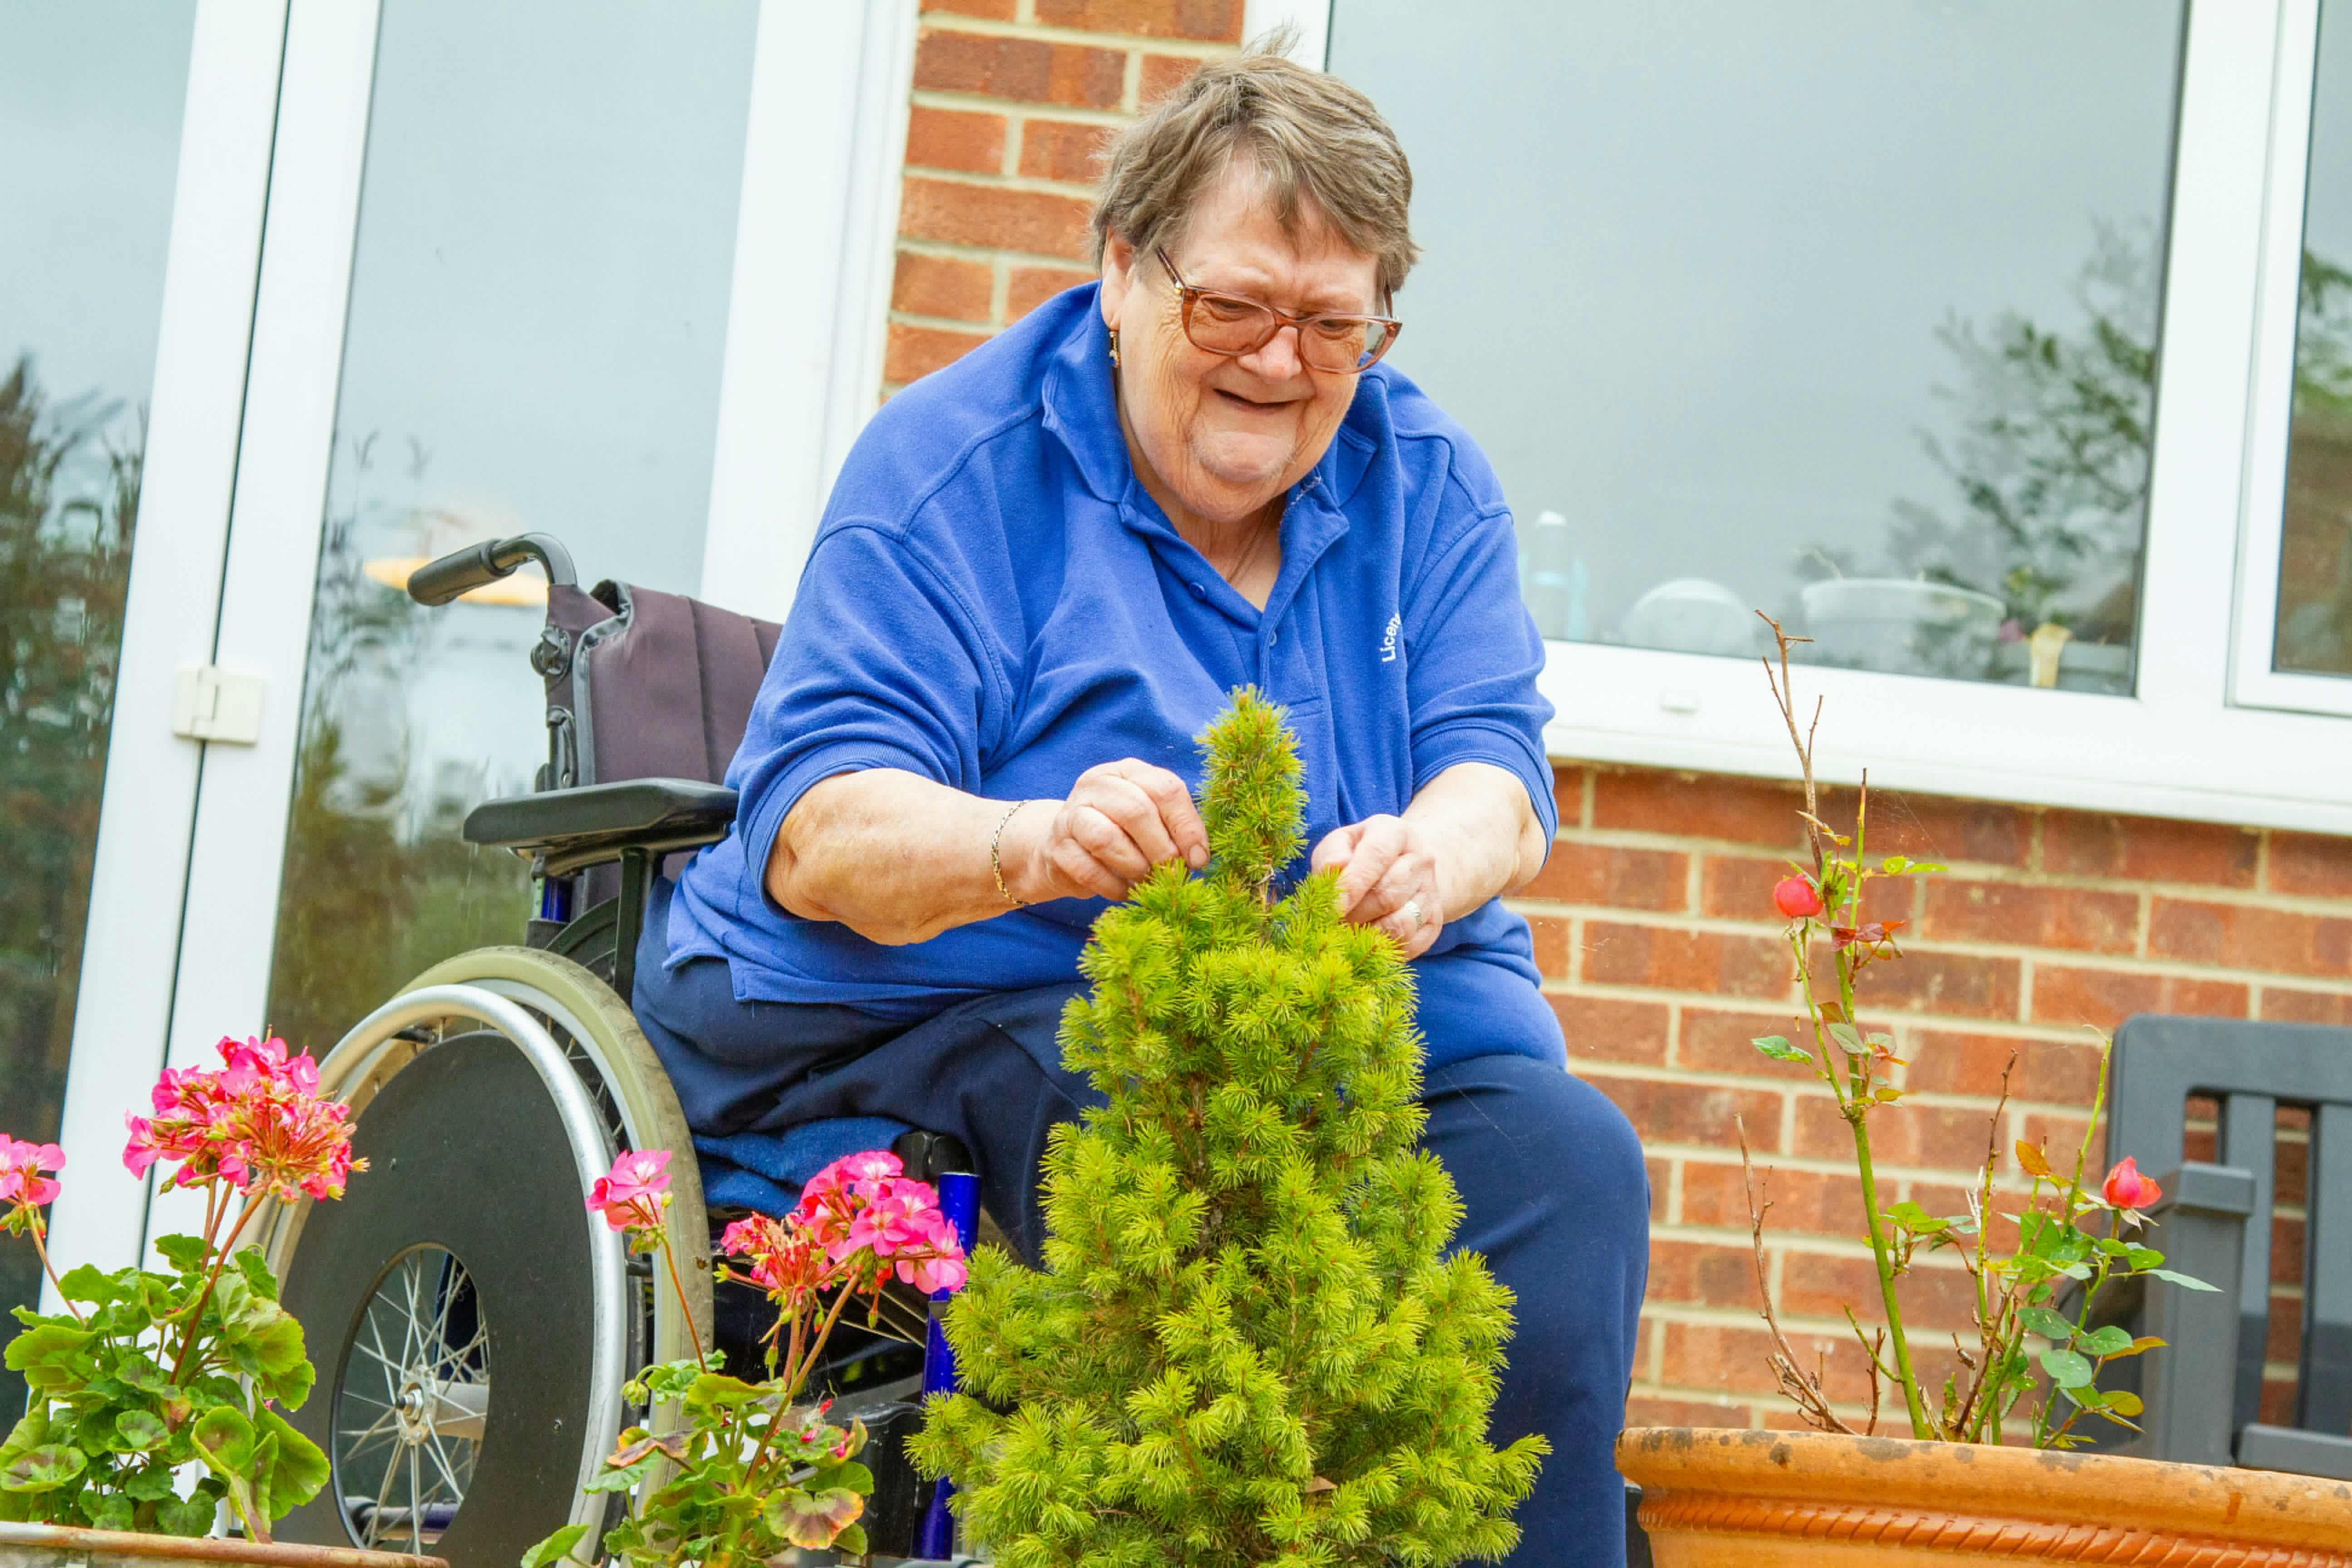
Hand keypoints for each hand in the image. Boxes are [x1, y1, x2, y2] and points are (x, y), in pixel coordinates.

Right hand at [1008, 759, 1207, 902]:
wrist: (1063, 847)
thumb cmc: (1120, 833)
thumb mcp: (1150, 821)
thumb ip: (1174, 829)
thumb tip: (1198, 858)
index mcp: (1128, 771)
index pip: (1165, 788)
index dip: (1187, 826)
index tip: (1198, 859)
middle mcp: (1097, 784)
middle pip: (1136, 811)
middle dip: (1161, 850)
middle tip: (1171, 874)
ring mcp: (1071, 813)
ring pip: (1107, 839)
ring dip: (1135, 868)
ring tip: (1147, 883)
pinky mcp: (1056, 846)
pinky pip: (1087, 870)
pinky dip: (1112, 887)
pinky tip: (1124, 892)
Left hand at [1311, 814, 1442, 957]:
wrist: (1401, 865)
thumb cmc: (1359, 854)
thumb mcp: (1341, 844)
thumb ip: (1331, 855)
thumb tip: (1332, 869)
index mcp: (1396, 833)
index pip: (1376, 857)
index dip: (1352, 885)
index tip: (1332, 908)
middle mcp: (1422, 860)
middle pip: (1388, 895)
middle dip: (1355, 916)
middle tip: (1332, 925)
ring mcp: (1432, 892)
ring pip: (1401, 924)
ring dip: (1368, 936)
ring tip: (1347, 935)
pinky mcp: (1435, 921)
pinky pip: (1411, 945)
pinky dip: (1384, 950)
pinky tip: (1366, 943)